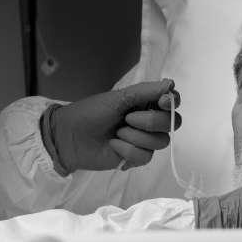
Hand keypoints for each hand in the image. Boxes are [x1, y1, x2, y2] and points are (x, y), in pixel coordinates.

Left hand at [43, 80, 180, 173]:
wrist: (69, 137)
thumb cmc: (92, 112)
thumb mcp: (119, 97)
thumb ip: (147, 91)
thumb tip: (171, 84)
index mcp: (146, 103)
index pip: (172, 102)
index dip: (171, 103)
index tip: (160, 102)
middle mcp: (149, 121)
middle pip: (172, 123)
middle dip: (151, 121)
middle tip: (128, 118)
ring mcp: (144, 140)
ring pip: (161, 141)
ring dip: (136, 137)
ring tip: (117, 133)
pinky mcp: (136, 157)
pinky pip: (146, 156)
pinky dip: (128, 150)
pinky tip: (113, 145)